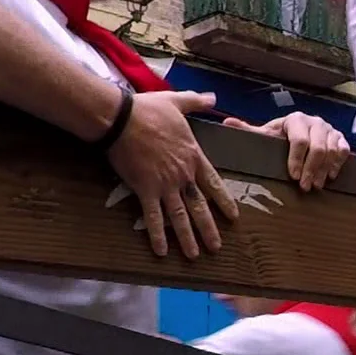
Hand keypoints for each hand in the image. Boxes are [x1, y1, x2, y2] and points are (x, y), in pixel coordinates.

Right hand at [108, 90, 241, 257]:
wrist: (121, 119)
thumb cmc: (148, 109)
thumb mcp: (177, 101)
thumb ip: (196, 102)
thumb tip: (213, 98)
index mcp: (193, 156)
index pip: (214, 183)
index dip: (223, 201)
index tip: (234, 216)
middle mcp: (182, 174)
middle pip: (200, 206)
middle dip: (208, 228)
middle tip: (216, 247)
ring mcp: (164, 184)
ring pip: (180, 216)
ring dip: (187, 237)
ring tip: (194, 256)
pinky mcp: (144, 189)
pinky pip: (153, 216)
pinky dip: (157, 235)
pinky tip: (161, 251)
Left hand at [225, 112, 347, 190]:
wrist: (305, 130)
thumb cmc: (282, 136)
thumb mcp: (266, 134)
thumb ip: (248, 130)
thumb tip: (226, 123)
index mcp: (295, 120)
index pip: (299, 140)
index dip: (297, 159)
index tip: (293, 175)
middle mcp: (315, 122)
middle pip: (318, 147)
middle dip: (311, 169)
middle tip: (305, 187)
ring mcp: (330, 129)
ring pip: (332, 150)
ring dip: (324, 170)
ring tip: (316, 185)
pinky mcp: (340, 137)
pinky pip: (344, 150)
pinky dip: (337, 164)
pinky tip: (330, 176)